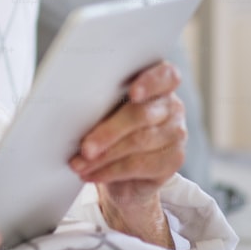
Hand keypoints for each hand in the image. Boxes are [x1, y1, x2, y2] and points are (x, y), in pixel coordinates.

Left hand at [69, 61, 186, 245]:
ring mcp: (176, 133)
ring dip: (103, 156)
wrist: (124, 173)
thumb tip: (74, 109)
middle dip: (108, 132)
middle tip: (85, 147)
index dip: (150, 82)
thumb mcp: (105, 111)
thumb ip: (101, 103)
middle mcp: (172, 106)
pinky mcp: (173, 160)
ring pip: (138, 142)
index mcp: (158, 84)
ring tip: (79, 164)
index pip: (165, 75)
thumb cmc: (110, 130)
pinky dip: (110, 171)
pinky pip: (139, 165)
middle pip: (142, 115)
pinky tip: (91, 173)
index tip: (132, 93)